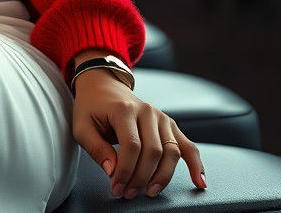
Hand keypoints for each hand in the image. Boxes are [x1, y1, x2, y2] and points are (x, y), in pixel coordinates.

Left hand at [72, 71, 205, 198]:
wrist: (102, 87)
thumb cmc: (91, 108)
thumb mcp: (82, 126)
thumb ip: (96, 148)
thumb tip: (112, 171)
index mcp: (123, 109)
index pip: (131, 146)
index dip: (125, 171)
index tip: (116, 188)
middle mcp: (146, 111)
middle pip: (153, 151)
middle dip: (141, 178)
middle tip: (128, 193)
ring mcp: (161, 117)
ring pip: (171, 152)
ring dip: (163, 177)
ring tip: (149, 192)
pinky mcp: (169, 125)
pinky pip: (187, 146)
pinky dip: (196, 165)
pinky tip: (199, 182)